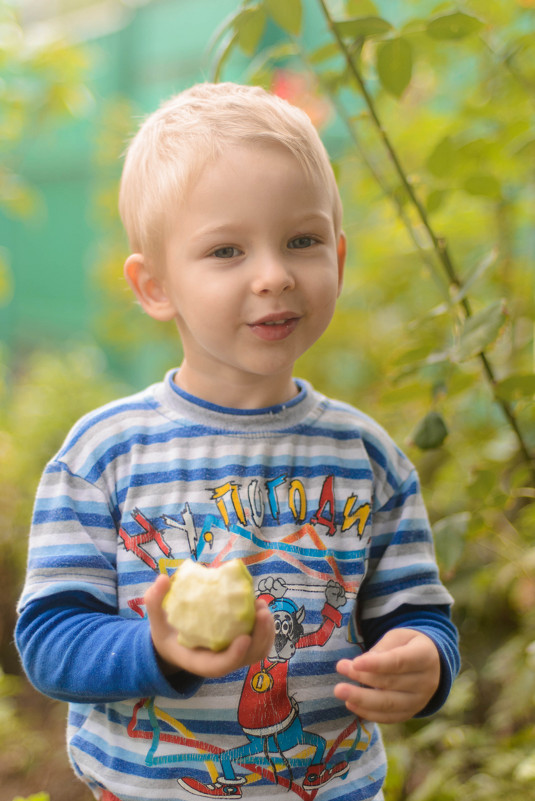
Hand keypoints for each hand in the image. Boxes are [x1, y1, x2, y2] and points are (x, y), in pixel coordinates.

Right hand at [144, 574, 274, 678]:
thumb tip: (163, 579)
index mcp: (198, 661)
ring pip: (257, 651)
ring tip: (262, 605)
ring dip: (266, 631)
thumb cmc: (166, 631)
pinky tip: (260, 606)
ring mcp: (232, 655)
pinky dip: (265, 628)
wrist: (174, 642)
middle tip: (260, 610)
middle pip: (247, 658)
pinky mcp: (240, 645)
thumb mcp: (155, 619)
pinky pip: (259, 641)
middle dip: (259, 637)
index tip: (244, 637)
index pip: (219, 666)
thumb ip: (154, 601)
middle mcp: (219, 662)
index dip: (234, 655)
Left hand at [334, 628, 440, 722]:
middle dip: (363, 677)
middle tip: (340, 668)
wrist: (430, 664)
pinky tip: (350, 704)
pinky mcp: (410, 713)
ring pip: (388, 704)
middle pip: (391, 683)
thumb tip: (361, 664)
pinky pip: (388, 717)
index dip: (377, 664)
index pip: (399, 662)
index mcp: (425, 656)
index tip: (355, 662)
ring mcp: (420, 701)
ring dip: (361, 699)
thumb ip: (381, 649)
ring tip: (340, 691)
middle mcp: (426, 682)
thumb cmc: (408, 645)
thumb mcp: (398, 637)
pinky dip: (368, 713)